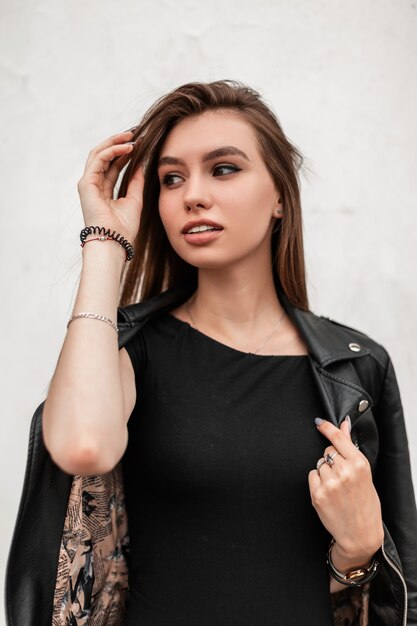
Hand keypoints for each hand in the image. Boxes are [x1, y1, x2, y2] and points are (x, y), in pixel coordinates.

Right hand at [77, 130, 143, 242]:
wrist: (114, 241)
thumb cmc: (123, 227)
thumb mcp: (135, 200)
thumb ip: (136, 182)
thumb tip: (142, 164)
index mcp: (104, 191)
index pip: (113, 166)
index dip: (125, 153)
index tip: (139, 144)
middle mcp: (94, 185)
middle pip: (104, 157)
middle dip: (118, 143)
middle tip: (134, 134)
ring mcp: (88, 184)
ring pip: (98, 154)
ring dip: (114, 143)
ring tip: (131, 136)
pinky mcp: (86, 184)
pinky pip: (98, 160)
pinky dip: (112, 151)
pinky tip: (127, 148)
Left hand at [308, 417, 383, 562]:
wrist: (360, 534)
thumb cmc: (366, 504)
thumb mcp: (364, 474)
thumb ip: (350, 448)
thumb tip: (344, 425)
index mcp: (359, 464)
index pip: (338, 439)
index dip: (327, 428)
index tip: (319, 422)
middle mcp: (344, 472)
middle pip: (328, 452)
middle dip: (332, 459)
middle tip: (342, 476)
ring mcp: (329, 483)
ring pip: (319, 464)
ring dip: (325, 472)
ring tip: (337, 488)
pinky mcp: (318, 494)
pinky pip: (312, 476)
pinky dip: (317, 482)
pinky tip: (328, 493)